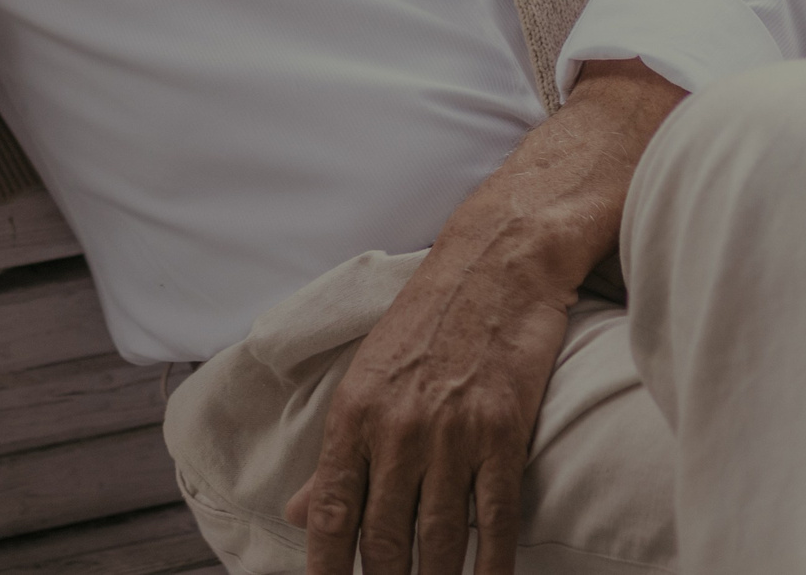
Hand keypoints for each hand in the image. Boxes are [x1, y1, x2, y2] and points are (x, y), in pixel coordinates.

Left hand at [285, 59, 684, 574]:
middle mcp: (394, 428)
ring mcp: (450, 432)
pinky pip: (497, 518)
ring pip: (440, 538)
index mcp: (352, 413)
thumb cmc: (428, 318)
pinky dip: (494, 563)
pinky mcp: (504, 431)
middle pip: (385, 538)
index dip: (327, 567)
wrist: (495, 261)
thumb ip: (338, 453)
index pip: (332, 512)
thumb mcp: (367, 376)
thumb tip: (301, 513)